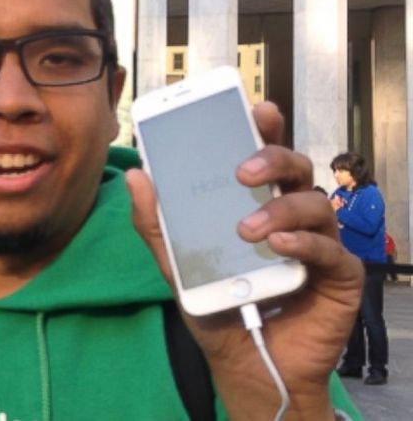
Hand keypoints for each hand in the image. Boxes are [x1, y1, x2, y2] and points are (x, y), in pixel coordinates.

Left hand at [125, 101, 362, 420]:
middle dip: (272, 157)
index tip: (254, 108)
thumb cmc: (217, 309)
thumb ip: (156, 224)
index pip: (263, 155)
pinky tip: (279, 247)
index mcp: (255, 204)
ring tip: (247, 230)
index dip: (263, 128)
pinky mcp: (338, 276)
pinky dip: (305, 244)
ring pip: (314, 203)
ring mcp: (318, 243)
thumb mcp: (177, 267)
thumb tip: (137, 175)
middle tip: (241, 170)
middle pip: (295, 167)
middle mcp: (291, 216)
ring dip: (280, 209)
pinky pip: (331, 249)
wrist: (244, 366)